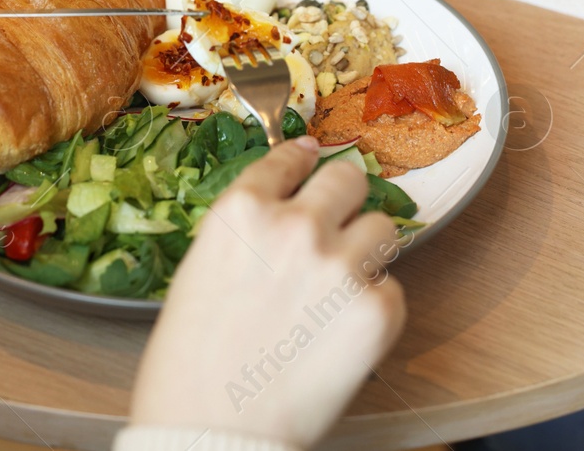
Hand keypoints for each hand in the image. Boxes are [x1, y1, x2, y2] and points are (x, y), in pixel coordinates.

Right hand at [130, 136, 405, 447]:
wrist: (213, 434)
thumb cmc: (190, 368)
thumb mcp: (199, 274)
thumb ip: (245, 234)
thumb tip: (283, 211)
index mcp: (241, 213)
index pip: (287, 160)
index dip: (302, 160)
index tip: (310, 159)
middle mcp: (295, 227)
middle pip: (347, 177)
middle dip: (343, 198)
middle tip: (338, 221)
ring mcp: (341, 266)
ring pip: (382, 227)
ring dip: (366, 251)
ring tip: (341, 288)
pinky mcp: (377, 310)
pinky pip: (393, 288)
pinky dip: (375, 306)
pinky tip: (342, 334)